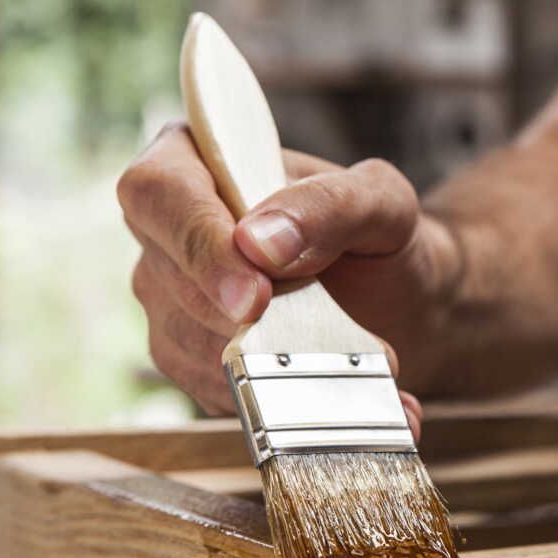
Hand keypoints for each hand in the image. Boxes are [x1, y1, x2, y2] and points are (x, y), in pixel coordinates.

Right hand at [117, 124, 460, 439]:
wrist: (398, 301)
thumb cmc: (381, 237)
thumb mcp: (381, 203)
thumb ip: (330, 205)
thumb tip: (259, 242)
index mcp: (199, 160)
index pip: (159, 192)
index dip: (199, 245)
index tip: (256, 295)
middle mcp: (167, 230)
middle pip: (168, 278)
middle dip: (249, 318)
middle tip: (331, 339)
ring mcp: (169, 297)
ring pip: (187, 343)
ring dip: (273, 364)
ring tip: (356, 364)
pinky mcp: (188, 357)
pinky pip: (214, 388)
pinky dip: (281, 397)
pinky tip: (343, 391)